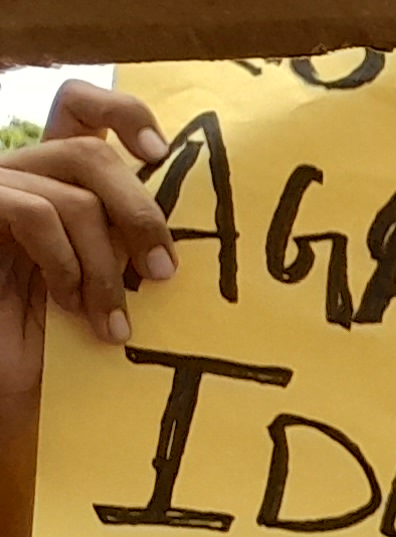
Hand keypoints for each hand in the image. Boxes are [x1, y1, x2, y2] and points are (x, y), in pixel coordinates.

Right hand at [0, 84, 173, 396]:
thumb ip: (130, 246)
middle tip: (162, 274)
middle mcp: (24, 174)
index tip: (160, 153)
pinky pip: (34, 212)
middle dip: (138, 215)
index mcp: (58, 178)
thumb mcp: (104, 282)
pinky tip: (67, 302)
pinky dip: (64, 262)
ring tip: (112, 319)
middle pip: (90, 153)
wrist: (9, 377)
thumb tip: (185, 239)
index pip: (80, 108)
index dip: (121, 112)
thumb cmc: (56, 338)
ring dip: (104, 265)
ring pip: (73, 196)